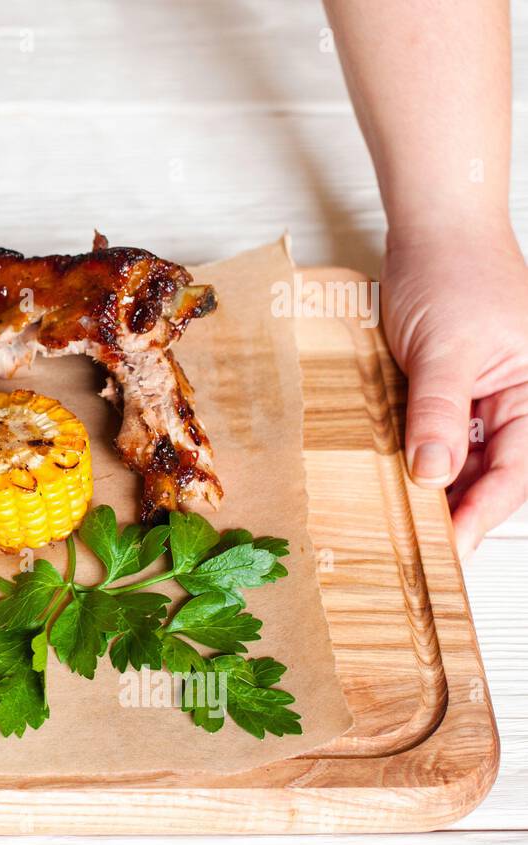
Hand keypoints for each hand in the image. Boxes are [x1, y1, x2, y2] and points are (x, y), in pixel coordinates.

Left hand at [380, 223, 527, 556]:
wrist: (433, 230)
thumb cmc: (453, 274)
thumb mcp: (444, 348)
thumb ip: (438, 412)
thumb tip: (432, 475)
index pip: (517, 470)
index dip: (483, 512)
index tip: (452, 545)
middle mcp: (517, 399)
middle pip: (492, 471)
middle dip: (459, 508)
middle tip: (420, 549)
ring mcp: (483, 396)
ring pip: (464, 458)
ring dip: (436, 486)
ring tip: (402, 522)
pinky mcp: (450, 390)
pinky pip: (438, 434)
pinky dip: (420, 457)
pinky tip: (394, 480)